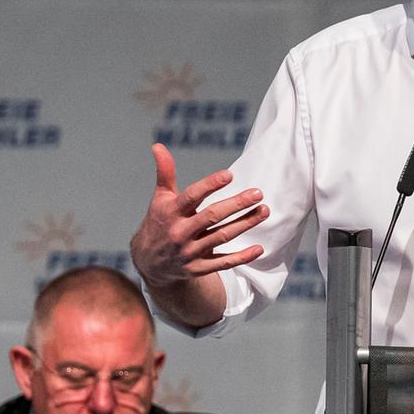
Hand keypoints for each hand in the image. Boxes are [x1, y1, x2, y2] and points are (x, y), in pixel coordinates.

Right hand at [129, 143, 268, 286]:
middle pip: (211, 216)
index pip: (192, 197)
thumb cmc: (159, 222)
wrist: (149, 263)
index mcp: (171, 212)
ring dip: (245, 224)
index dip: (210, 185)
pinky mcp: (198, 268)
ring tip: (264, 211)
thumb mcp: (160, 199)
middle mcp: (180, 232)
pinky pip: (222, 263)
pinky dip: (241, 257)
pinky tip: (259, 248)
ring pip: (221, 237)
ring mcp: (189, 252)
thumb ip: (164, 173)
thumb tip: (157, 146)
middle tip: (258, 193)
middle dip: (236, 204)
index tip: (230, 175)